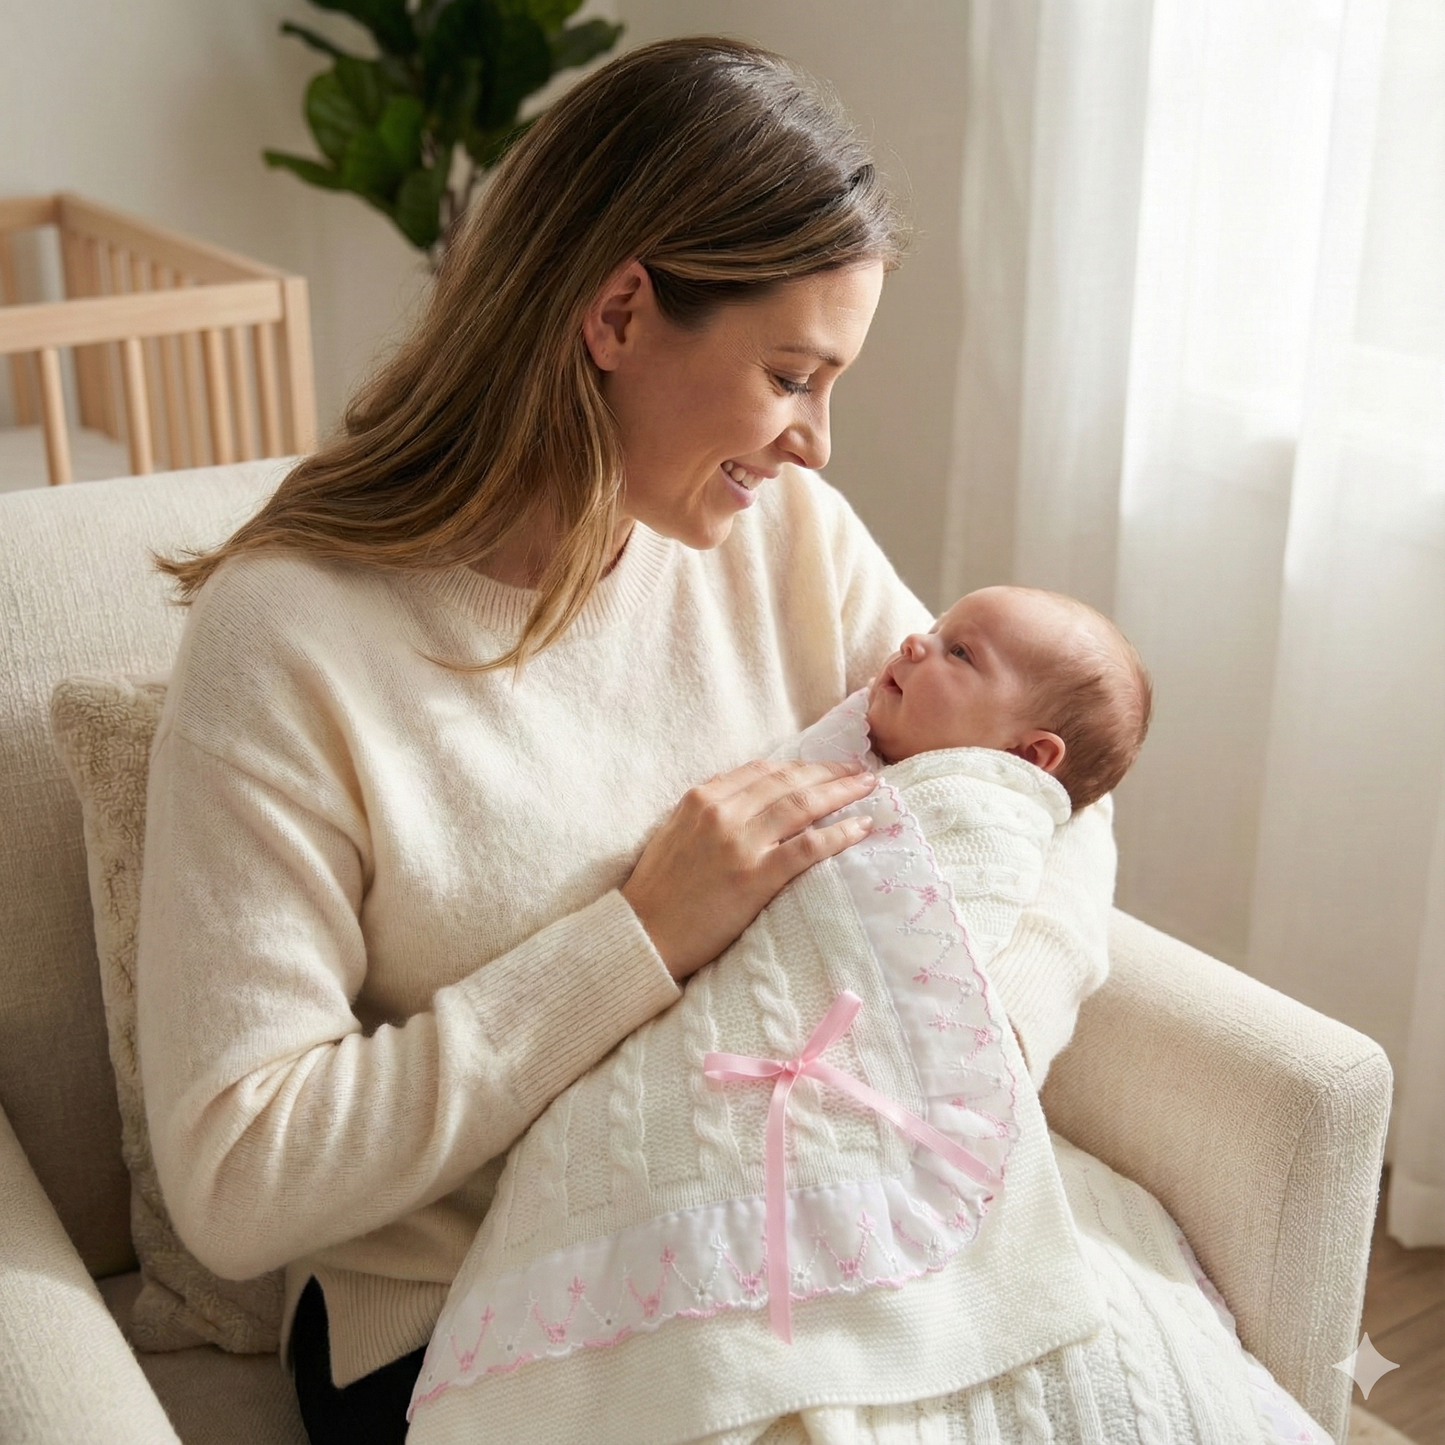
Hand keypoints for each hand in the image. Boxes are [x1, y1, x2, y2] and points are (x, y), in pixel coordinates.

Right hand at [621, 758, 876, 979]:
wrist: (643, 934)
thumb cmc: (658, 889)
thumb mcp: (676, 831)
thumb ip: (711, 809)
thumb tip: (751, 798)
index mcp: (702, 797)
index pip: (763, 771)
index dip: (801, 766)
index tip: (826, 767)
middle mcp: (722, 812)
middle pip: (789, 782)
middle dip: (830, 773)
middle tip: (861, 770)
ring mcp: (740, 844)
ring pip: (803, 806)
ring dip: (842, 793)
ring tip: (868, 788)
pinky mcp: (756, 877)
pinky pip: (808, 847)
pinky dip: (839, 833)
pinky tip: (861, 827)